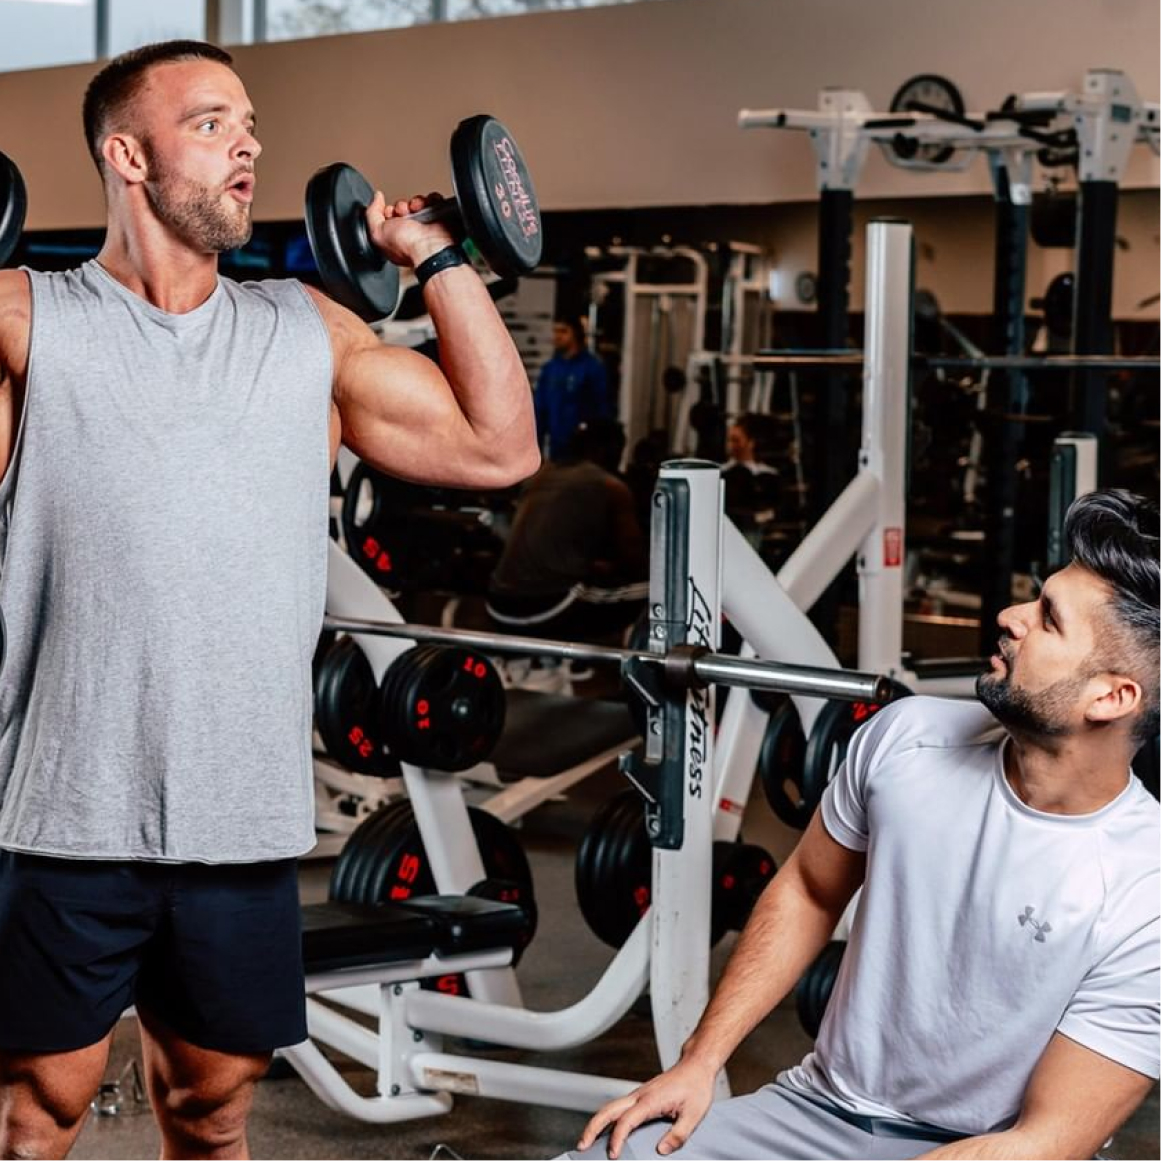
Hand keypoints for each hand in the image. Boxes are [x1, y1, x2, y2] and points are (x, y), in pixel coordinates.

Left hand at [363, 190, 456, 268]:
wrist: (430, 247)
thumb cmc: (407, 246)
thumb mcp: (377, 232)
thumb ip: (371, 214)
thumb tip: (376, 198)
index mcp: (395, 239)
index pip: (388, 217)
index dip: (388, 211)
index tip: (390, 213)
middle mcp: (410, 234)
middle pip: (402, 208)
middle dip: (401, 206)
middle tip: (404, 212)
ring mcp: (425, 226)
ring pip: (417, 203)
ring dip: (416, 202)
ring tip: (417, 209)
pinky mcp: (440, 219)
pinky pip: (434, 202)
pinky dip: (431, 200)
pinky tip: (428, 206)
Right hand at [576, 1058, 717, 1158]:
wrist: (696, 1065)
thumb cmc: (696, 1087)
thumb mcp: (694, 1115)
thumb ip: (678, 1135)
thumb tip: (661, 1151)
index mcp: (651, 1100)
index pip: (627, 1120)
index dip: (617, 1138)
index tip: (613, 1155)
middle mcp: (640, 1095)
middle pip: (608, 1109)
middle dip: (592, 1127)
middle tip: (581, 1145)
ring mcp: (638, 1094)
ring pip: (610, 1107)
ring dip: (597, 1122)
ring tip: (587, 1141)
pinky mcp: (641, 1096)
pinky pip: (619, 1108)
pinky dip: (607, 1119)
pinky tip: (607, 1131)